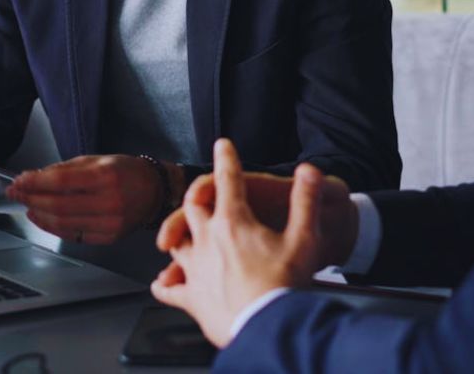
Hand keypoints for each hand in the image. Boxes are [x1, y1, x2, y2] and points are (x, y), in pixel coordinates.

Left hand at [5, 154, 166, 243]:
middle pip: (58, 206)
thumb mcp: (96, 160)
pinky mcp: (109, 237)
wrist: (155, 191)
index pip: (60, 182)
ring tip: (27, 205)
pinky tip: (43, 218)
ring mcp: (110, 223)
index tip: (18, 180)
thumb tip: (33, 177)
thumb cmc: (125, 171)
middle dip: (31, 199)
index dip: (34, 182)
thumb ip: (64, 169)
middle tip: (17, 193)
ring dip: (39, 215)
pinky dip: (53, 227)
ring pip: (63, 223)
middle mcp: (110, 202)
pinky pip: (74, 235)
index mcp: (106, 176)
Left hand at [150, 140, 327, 346]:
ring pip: (178, 242)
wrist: (271, 328)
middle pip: (193, 206)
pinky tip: (163, 284)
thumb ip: (307, 199)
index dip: (227, 159)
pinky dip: (167, 285)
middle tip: (205, 191)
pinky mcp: (193, 297)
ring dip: (179, 234)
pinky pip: (172, 289)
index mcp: (234, 221)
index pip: (228, 179)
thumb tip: (310, 170)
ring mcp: (197, 268)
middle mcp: (208, 239)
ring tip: (181, 233)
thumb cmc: (287, 285)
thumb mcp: (305, 238)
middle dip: (199, 195)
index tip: (223, 145)